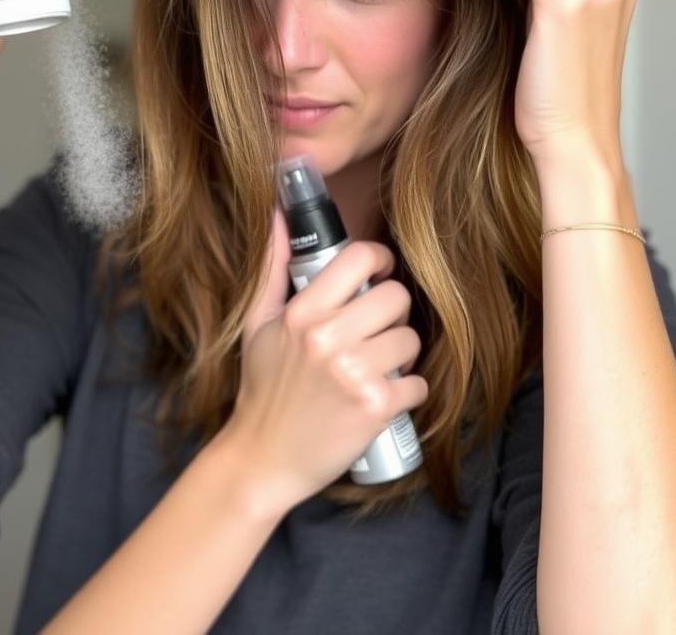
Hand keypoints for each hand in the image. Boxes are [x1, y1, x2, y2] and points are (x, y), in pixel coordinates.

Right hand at [222, 207, 428, 516]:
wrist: (263, 457)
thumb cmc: (262, 388)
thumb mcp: (257, 324)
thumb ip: (272, 268)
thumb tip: (277, 217)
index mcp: (301, 312)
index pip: (359, 258)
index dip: (379, 260)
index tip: (379, 275)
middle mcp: (327, 338)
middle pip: (395, 297)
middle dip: (392, 313)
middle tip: (377, 330)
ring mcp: (353, 373)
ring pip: (410, 340)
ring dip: (401, 355)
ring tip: (378, 366)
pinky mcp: (375, 408)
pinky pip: (418, 384)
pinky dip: (408, 392)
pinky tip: (384, 397)